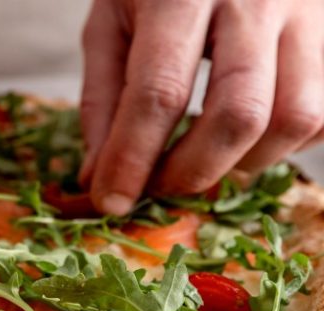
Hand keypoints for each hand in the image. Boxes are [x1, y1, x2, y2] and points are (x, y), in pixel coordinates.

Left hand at [79, 0, 323, 214]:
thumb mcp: (110, 24)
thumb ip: (102, 100)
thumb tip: (98, 178)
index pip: (159, 92)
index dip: (133, 159)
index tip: (112, 202)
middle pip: (239, 114)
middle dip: (194, 172)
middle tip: (161, 187)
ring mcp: (307, 13)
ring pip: (298, 118)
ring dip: (246, 162)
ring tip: (206, 159)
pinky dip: (286, 144)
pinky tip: (248, 135)